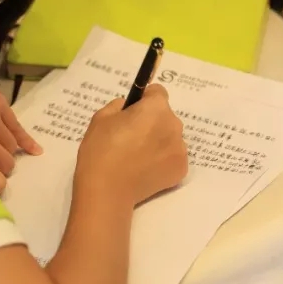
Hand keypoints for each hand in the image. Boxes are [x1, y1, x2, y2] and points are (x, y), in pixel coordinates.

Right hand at [76, 85, 187, 205]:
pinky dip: (162, 160)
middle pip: (165, 116)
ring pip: (170, 137)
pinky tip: (145, 169)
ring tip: (137, 157)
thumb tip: (129, 108)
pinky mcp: (181, 169)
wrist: (107, 190)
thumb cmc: (101, 150)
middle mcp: (174, 125)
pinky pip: (172, 157)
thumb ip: (119, 105)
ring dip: (159, 141)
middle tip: (130, 138)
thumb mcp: (101, 118)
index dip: (144, 100)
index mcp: (156, 108)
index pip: (157, 93)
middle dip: (152, 122)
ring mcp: (180, 149)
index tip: (132, 112)